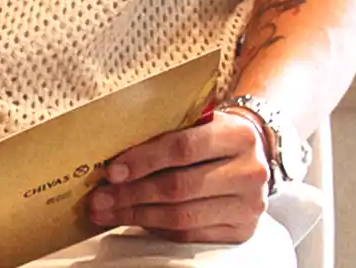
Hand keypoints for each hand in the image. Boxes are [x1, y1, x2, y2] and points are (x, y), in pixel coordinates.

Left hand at [87, 112, 267, 242]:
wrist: (255, 153)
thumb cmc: (213, 133)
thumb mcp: (198, 120)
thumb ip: (164, 130)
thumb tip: (112, 153)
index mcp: (237, 135)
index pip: (183, 148)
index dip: (144, 160)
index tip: (112, 171)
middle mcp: (250, 172)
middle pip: (180, 187)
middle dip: (132, 194)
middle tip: (100, 198)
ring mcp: (249, 205)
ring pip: (183, 216)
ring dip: (138, 216)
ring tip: (108, 212)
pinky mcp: (242, 230)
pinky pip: (191, 235)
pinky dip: (158, 229)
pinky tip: (136, 221)